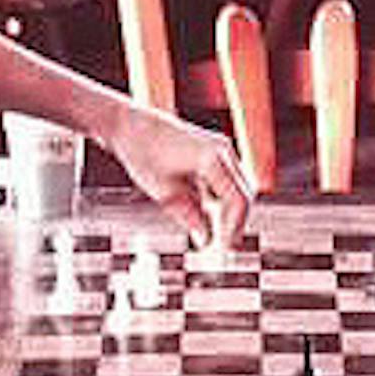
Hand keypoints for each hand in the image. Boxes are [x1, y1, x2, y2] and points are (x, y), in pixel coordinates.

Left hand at [102, 102, 252, 248]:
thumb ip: (188, 216)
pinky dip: (221, 201)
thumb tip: (206, 241)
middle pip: (244, 194)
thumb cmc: (143, 156)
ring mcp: (220, 149)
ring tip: (215, 238)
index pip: (238, 200)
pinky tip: (206, 218)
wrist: (130, 125)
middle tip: (223, 249)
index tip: (223, 249)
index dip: (234, 228)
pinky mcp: (213, 153)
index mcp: (212, 158)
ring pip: (238, 188)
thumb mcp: (164, 192)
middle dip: (236, 222)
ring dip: (229, 212)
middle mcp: (222, 150)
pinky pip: (226, 182)